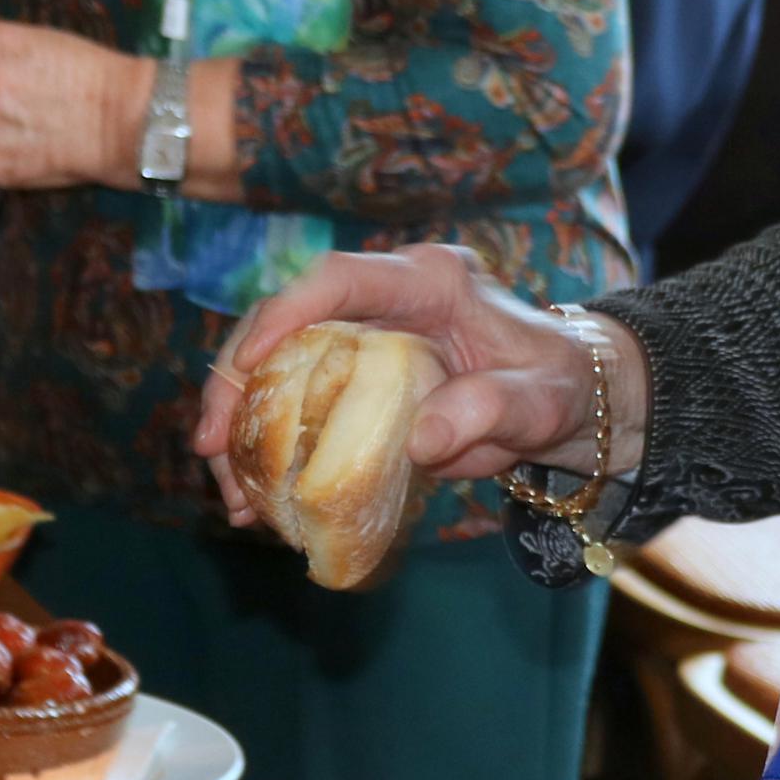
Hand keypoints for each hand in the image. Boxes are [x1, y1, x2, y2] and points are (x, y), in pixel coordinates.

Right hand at [188, 244, 640, 523]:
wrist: (569, 401)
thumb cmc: (559, 386)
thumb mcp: (538, 401)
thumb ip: (489, 410)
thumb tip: (423, 440)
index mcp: (430, 279)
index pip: (343, 278)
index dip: (288, 313)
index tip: (249, 365)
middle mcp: (385, 298)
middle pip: (287, 322)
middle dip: (237, 381)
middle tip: (210, 444)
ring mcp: (364, 335)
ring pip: (278, 367)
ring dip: (242, 426)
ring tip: (228, 492)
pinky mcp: (354, 378)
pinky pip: (296, 406)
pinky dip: (270, 451)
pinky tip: (255, 501)